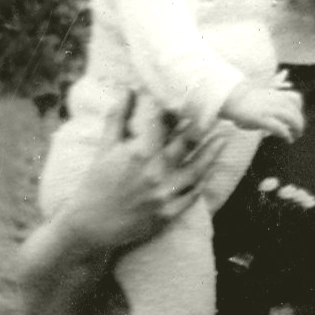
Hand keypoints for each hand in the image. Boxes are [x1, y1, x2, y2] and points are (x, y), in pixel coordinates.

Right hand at [63, 110, 225, 250]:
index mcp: (138, 153)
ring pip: (197, 169)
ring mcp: (164, 195)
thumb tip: (128, 89)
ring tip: (223, 137)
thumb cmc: (96, 182)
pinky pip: (192, 195)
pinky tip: (210, 169)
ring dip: (212, 152)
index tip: (187, 96)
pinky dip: (203, 180)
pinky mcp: (168, 214)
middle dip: (202, 126)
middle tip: (215, 112)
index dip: (174, 107)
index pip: (163, 123)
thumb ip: (118, 116)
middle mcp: (155, 173)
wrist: (90, 226)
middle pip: (187, 143)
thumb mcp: (105, 147)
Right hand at [220, 81, 303, 142]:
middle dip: (300, 122)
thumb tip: (274, 110)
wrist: (229, 98)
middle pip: (295, 110)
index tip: (297, 116)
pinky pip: (279, 127)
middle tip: (299, 131)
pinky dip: (286, 134)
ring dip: (297, 128)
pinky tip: (287, 139)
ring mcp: (268, 109)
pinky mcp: (261, 118)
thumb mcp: (259, 97)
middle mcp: (274, 100)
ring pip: (291, 118)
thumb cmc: (242, 100)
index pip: (295, 98)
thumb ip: (269, 101)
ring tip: (295, 136)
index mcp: (274, 94)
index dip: (299, 108)